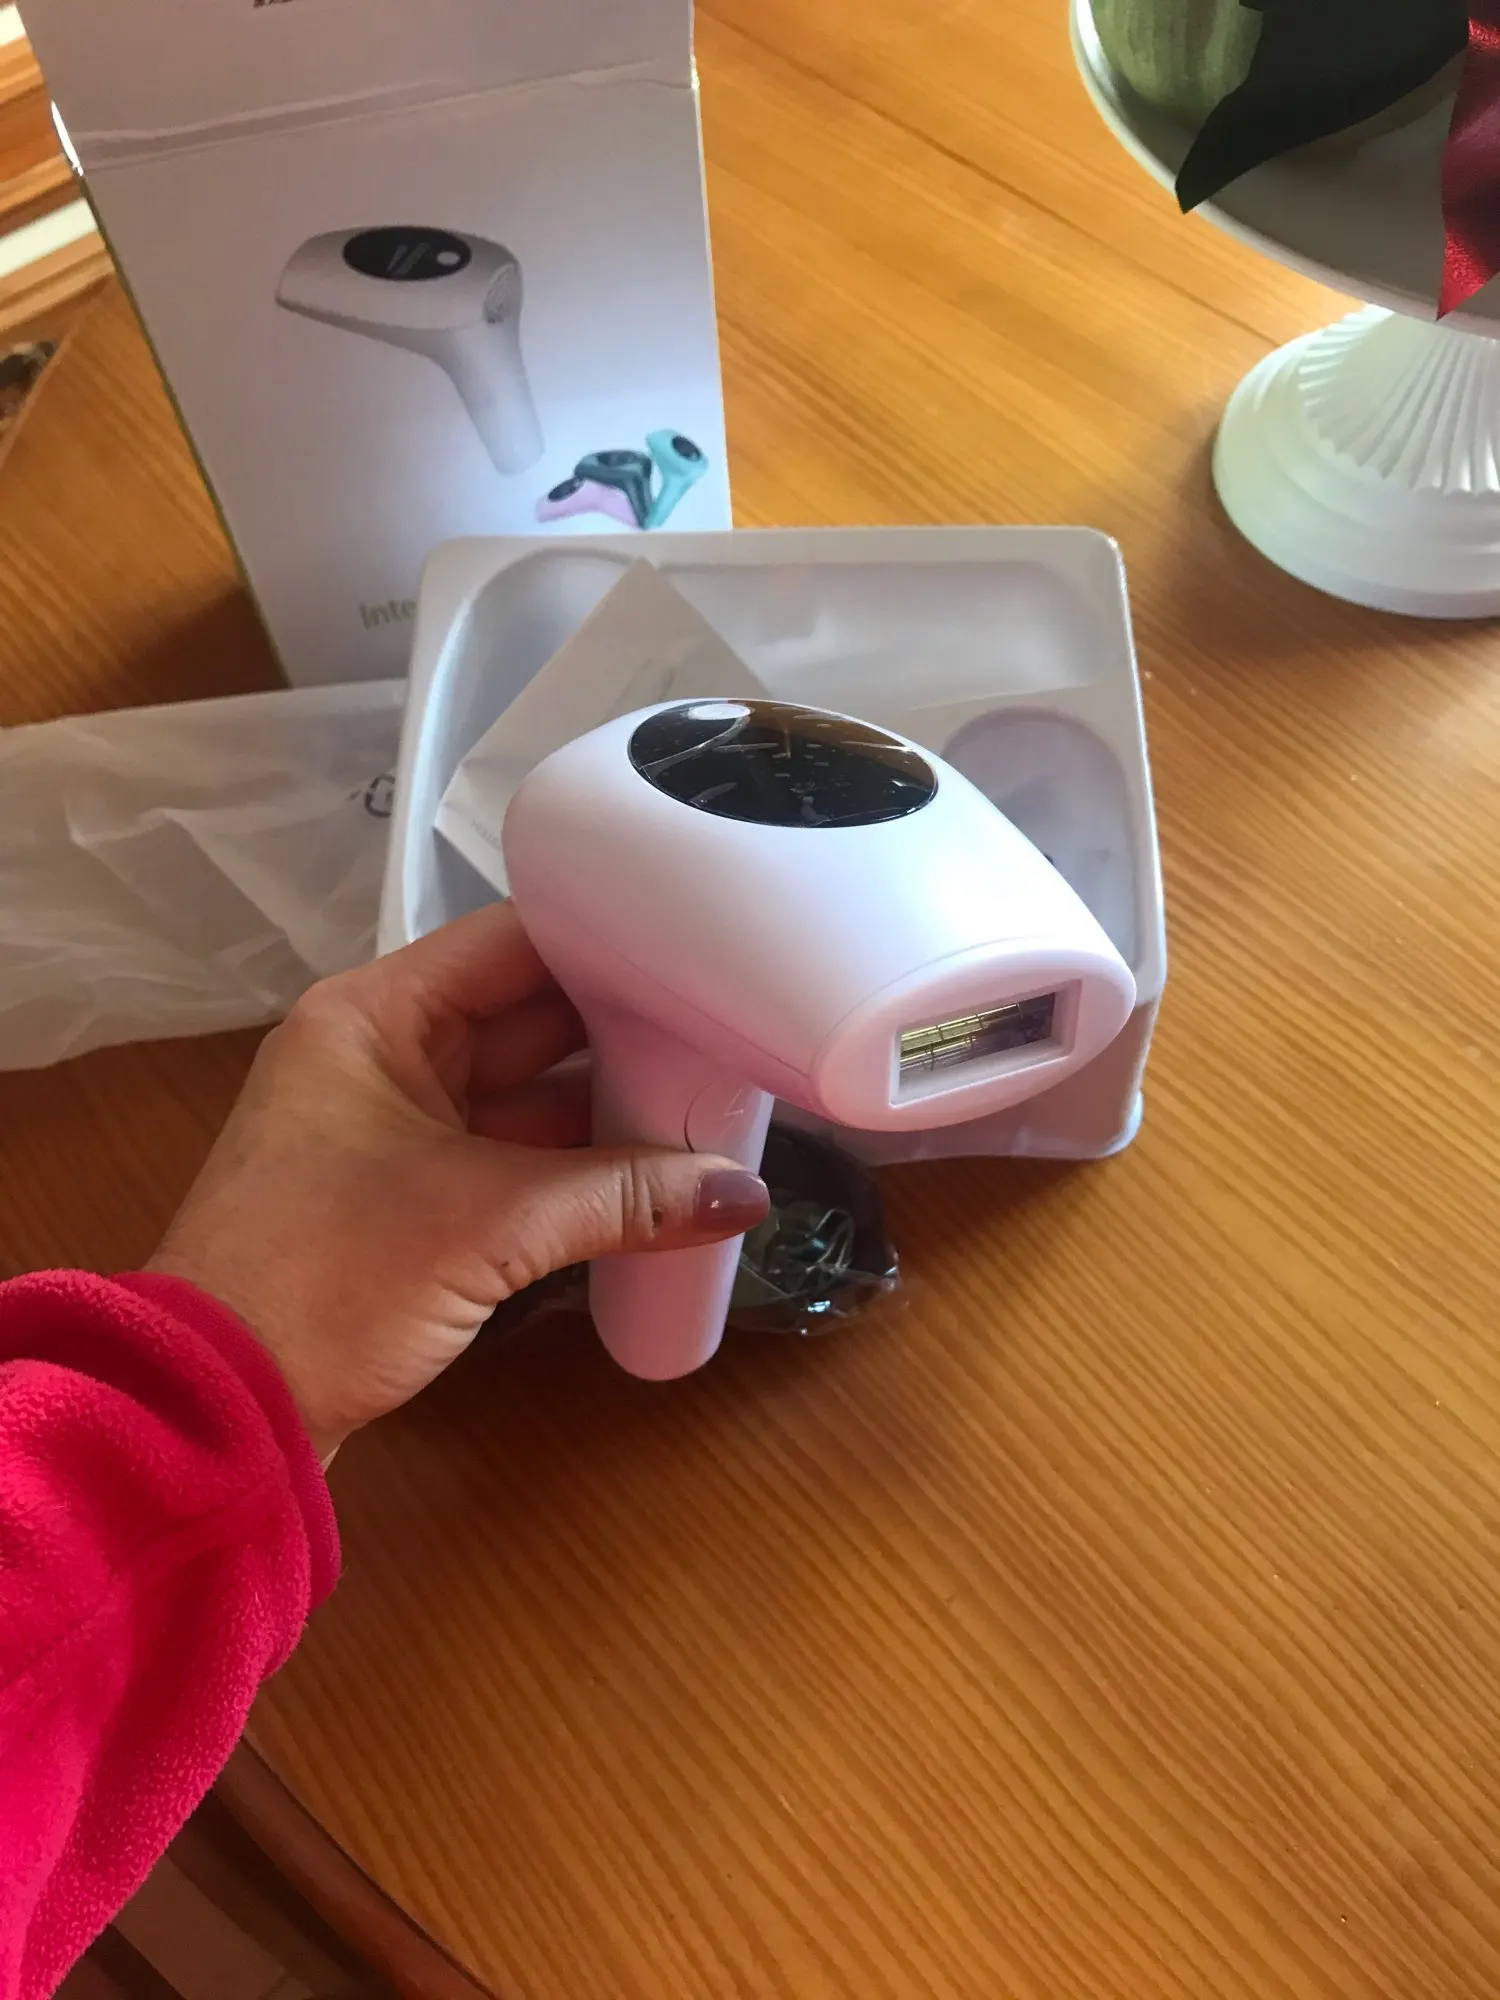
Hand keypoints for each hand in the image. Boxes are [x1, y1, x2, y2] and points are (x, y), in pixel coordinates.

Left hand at [148, 905, 768, 1461]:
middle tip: (728, 1030)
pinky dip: (574, 1170)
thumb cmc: (327, 1280)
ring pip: (523, 1096)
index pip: (512, 944)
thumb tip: (744, 1196)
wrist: (213, 1409)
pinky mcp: (403, 1199)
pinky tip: (654, 1178)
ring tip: (712, 1102)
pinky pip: (509, 1159)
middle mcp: (380, 1056)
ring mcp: (389, 1130)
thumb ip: (623, 1198)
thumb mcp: (486, 1225)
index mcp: (373, 1018)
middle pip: (526, 1018)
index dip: (609, 941)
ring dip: (605, 1109)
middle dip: (624, 1032)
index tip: (703, 951)